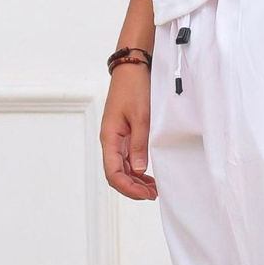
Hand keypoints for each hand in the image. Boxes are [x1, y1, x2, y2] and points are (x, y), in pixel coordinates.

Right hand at [99, 64, 157, 200]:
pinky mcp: (123, 135)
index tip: (146, 194)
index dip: (128, 188)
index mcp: (110, 138)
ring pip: (122, 169)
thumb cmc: (135, 89)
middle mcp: (110, 141)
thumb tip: (139, 170)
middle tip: (153, 195)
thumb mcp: (141, 118)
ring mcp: (116, 139)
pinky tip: (148, 176)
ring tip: (153, 189)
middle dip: (133, 188)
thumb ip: (139, 145)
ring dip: (136, 181)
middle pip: (116, 174)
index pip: (113, 173)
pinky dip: (137, 171)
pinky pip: (127, 159)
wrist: (132, 69)